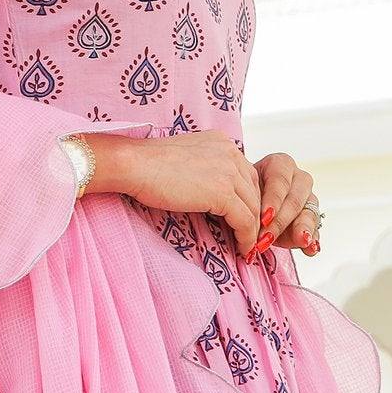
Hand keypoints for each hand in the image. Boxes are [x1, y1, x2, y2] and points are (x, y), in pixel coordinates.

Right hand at [98, 127, 262, 255]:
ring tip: (248, 248)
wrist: (135, 165)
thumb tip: (205, 191)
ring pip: (254, 207)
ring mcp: (229, 172)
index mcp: (221, 143)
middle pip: (255, 190)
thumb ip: (202, 169)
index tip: (243, 218)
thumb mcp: (185, 160)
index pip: (246, 174)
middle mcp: (231, 153)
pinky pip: (245, 221)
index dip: (247, 199)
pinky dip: (247, 238)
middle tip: (252, 237)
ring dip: (254, 231)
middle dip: (256, 215)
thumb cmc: (147, 165)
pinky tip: (243, 249)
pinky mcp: (222, 193)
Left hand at [254, 150, 318, 254]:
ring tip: (301, 240)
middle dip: (281, 221)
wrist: (250, 205)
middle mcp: (298, 178)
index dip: (273, 200)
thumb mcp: (244, 193)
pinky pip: (315, 229)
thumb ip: (247, 201)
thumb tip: (247, 217)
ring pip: (309, 212)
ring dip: (303, 229)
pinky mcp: (312, 218)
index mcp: (280, 165)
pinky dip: (312, 240)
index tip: (264, 217)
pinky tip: (310, 248)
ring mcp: (308, 198)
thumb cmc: (245, 194)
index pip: (280, 181)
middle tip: (268, 237)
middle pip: (295, 199)